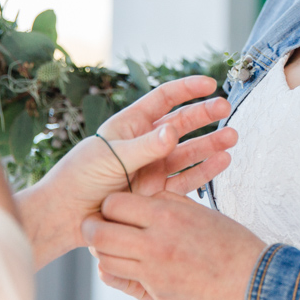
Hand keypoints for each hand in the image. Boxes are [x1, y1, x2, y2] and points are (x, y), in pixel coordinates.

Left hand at [16, 76, 236, 268]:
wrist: (67, 216)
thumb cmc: (80, 179)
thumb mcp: (111, 157)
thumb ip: (145, 146)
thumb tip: (173, 131)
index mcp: (129, 125)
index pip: (163, 99)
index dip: (186, 89)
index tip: (209, 83)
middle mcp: (144, 144)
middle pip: (181, 124)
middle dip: (204, 115)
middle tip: (226, 108)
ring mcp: (152, 168)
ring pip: (188, 151)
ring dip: (210, 143)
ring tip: (232, 137)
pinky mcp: (157, 192)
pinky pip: (186, 179)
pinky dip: (205, 170)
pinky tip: (223, 161)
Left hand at [83, 191, 267, 299]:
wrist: (254, 283)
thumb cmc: (233, 245)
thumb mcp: (201, 213)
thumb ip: (170, 204)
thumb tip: (145, 197)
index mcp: (168, 216)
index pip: (116, 203)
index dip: (110, 203)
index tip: (112, 205)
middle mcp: (155, 243)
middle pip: (100, 232)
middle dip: (92, 227)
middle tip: (93, 225)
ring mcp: (153, 272)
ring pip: (105, 258)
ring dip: (101, 250)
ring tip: (108, 244)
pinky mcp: (156, 294)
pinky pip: (119, 282)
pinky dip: (112, 272)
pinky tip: (117, 265)